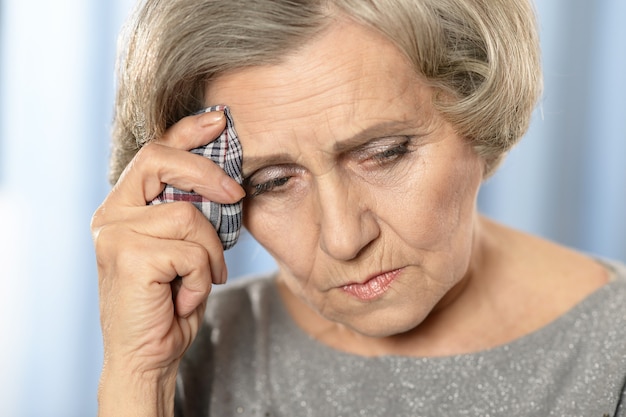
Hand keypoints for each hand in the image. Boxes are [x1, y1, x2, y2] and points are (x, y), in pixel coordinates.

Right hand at [91, 110, 244, 415]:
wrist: (149, 354)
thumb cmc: (170, 300)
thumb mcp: (184, 247)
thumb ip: (190, 212)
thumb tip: (228, 181)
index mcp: (124, 207)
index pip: (154, 152)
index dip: (187, 130)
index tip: (219, 120)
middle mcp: (111, 214)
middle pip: (160, 160)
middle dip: (207, 172)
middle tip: (237, 195)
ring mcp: (114, 233)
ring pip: (189, 216)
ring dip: (209, 254)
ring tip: (200, 280)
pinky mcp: (128, 256)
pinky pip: (190, 250)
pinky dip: (201, 276)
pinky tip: (185, 297)